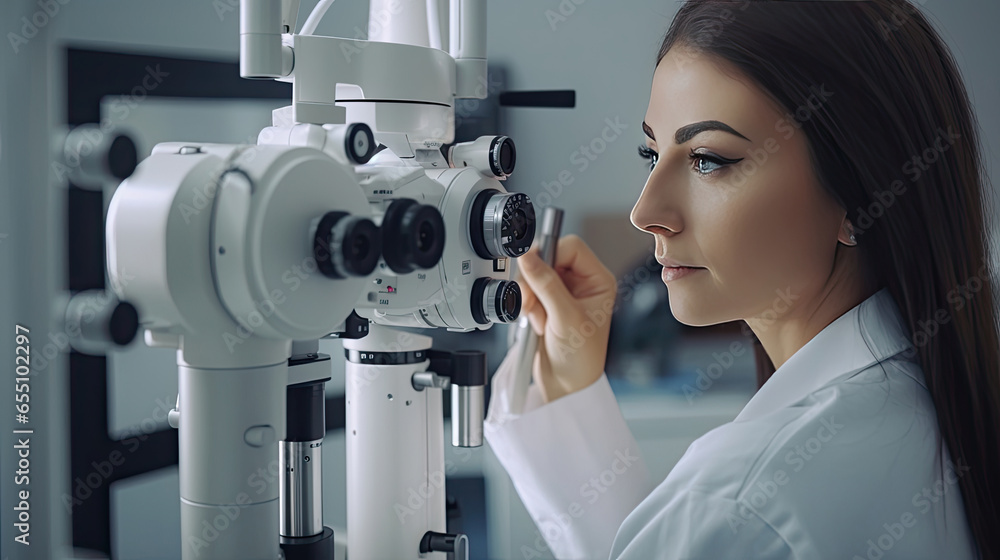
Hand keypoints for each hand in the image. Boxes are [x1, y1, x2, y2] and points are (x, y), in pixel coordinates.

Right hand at [514, 234, 617, 403]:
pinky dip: (526, 303)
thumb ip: (546, 285)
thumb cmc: (581, 358)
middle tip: (532, 298)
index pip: (572, 247)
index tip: (533, 266)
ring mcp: (563, 293)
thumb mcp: (565, 317)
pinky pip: (528, 290)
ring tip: (537, 317)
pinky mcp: (547, 303)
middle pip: (550, 257)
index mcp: (598, 280)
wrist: (566, 385)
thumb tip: (528, 257)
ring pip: (535, 273)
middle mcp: (582, 283)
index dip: (551, 253)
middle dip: (536, 278)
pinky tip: (535, 322)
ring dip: (529, 293)